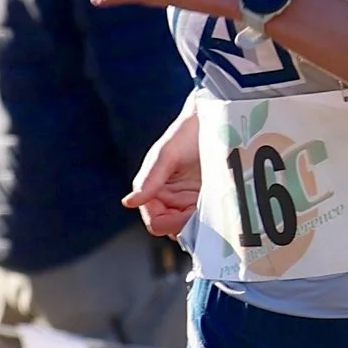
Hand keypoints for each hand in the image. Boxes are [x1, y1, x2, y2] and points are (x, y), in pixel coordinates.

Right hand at [123, 107, 201, 239]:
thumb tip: (129, 201)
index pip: (155, 222)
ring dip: (199, 225)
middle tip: (202, 212)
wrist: (213, 119)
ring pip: (188, 228)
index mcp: (151, 189)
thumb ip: (150, 179)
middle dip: (185, 226)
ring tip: (211, 206)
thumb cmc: (186, 132)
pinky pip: (204, 221)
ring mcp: (185, 201)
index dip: (169, 223)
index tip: (187, 215)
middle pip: (171, 229)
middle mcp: (166, 198)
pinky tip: (218, 207)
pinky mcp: (203, 200)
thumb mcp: (166, 154)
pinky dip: (211, 220)